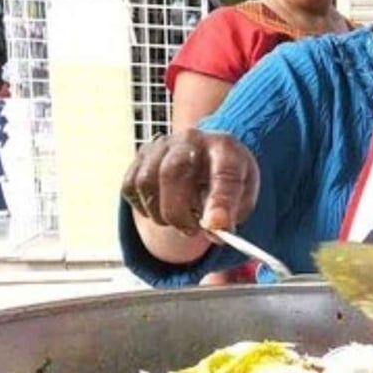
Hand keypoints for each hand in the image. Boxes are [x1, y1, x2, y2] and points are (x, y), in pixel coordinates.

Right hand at [121, 129, 259, 233]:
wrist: (205, 159)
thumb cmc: (225, 181)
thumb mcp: (242, 198)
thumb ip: (231, 216)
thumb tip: (213, 232)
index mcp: (225, 147)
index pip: (224, 172)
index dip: (221, 201)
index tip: (217, 226)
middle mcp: (192, 139)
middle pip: (174, 172)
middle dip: (179, 211)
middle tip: (190, 230)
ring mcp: (162, 145)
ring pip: (147, 182)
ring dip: (161, 213)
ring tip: (180, 219)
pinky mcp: (140, 156)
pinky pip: (131, 187)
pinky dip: (144, 208)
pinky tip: (162, 209)